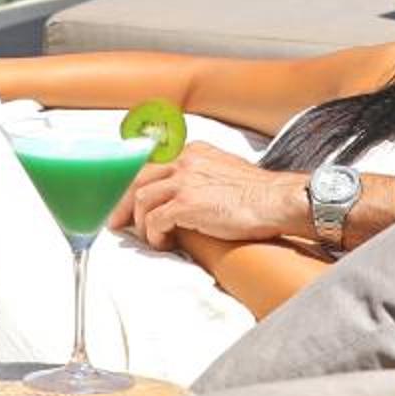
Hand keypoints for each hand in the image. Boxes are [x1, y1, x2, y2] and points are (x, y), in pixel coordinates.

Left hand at [112, 142, 305, 249]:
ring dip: (142, 224)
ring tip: (152, 239)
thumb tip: (183, 196)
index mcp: (192, 151)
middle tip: (118, 223)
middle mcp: (185, 160)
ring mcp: (185, 180)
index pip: (150, 164)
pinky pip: (155, 220)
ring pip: (142, 199)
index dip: (132, 184)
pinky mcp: (188, 203)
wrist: (277, 200)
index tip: (125, 202)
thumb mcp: (224, 170)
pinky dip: (155, 235)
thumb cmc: (257, 193)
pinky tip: (165, 243)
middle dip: (123, 203)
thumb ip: (201, 175)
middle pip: (137, 178)